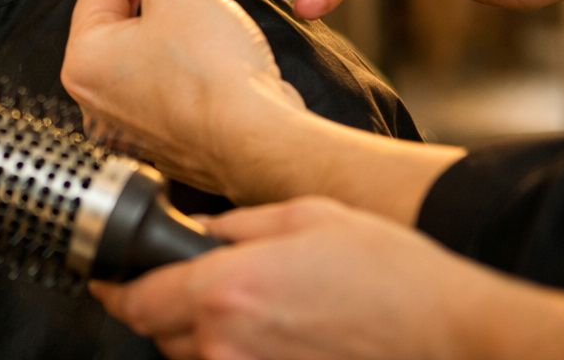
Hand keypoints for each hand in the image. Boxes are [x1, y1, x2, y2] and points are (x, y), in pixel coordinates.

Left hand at [64, 0, 303, 197]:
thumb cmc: (215, 78)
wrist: (260, 141)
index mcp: (84, 62)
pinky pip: (163, 83)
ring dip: (166, 23)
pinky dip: (180, 60)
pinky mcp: (163, 137)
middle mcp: (96, 99)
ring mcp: (129, 124)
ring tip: (199, 4)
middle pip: (116, 22)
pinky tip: (208, 48)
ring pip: (141, 53)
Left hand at [90, 197, 523, 359]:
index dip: (115, 289)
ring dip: (207, 334)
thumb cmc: (394, 276)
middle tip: (206, 282)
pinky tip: (279, 336)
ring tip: (258, 308)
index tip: (105, 280)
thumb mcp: (307, 217)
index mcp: (227, 290)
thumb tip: (202, 231)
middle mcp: (229, 345)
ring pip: (197, 359)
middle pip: (162, 334)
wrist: (458, 338)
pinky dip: (239, 355)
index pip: (138, 301)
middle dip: (170, 306)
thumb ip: (238, 224)